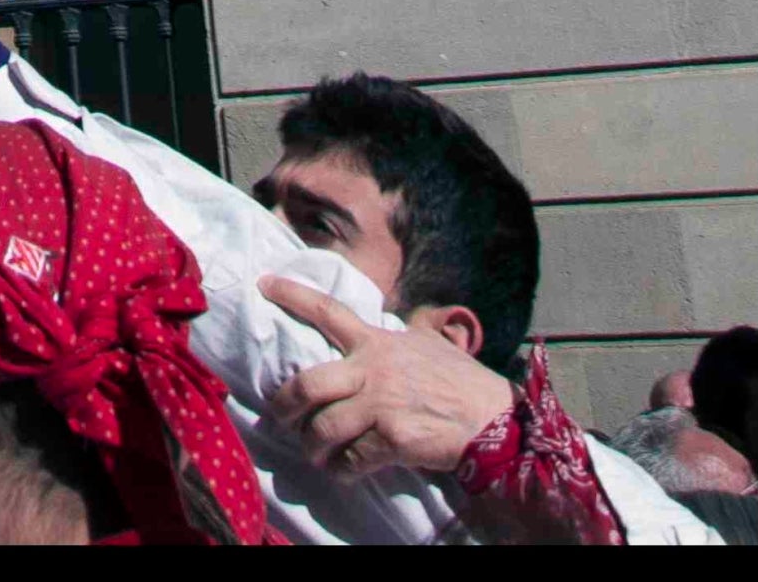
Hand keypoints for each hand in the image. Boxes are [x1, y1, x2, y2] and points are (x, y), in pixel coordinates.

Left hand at [257, 282, 514, 480]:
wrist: (493, 418)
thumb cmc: (461, 380)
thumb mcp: (428, 342)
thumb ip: (402, 335)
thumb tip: (398, 325)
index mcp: (377, 340)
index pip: (327, 311)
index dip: (292, 295)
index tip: (264, 284)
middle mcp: (372, 369)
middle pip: (308, 384)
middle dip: (284, 404)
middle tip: (278, 416)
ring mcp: (380, 405)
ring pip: (323, 428)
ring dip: (311, 446)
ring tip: (312, 453)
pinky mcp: (392, 439)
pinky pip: (351, 459)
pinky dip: (341, 469)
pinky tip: (342, 472)